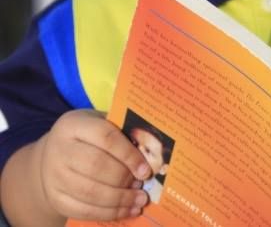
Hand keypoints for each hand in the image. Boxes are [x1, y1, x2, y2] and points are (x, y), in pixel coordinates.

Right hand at [37, 109, 151, 221]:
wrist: (54, 153)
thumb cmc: (87, 135)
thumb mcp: (99, 123)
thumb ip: (120, 133)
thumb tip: (150, 153)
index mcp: (74, 125)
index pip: (105, 137)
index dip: (128, 154)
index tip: (146, 169)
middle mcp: (59, 149)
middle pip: (96, 166)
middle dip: (124, 179)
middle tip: (142, 185)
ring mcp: (54, 176)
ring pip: (90, 192)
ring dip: (120, 200)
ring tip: (139, 200)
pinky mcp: (55, 198)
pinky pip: (83, 210)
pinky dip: (108, 213)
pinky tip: (126, 211)